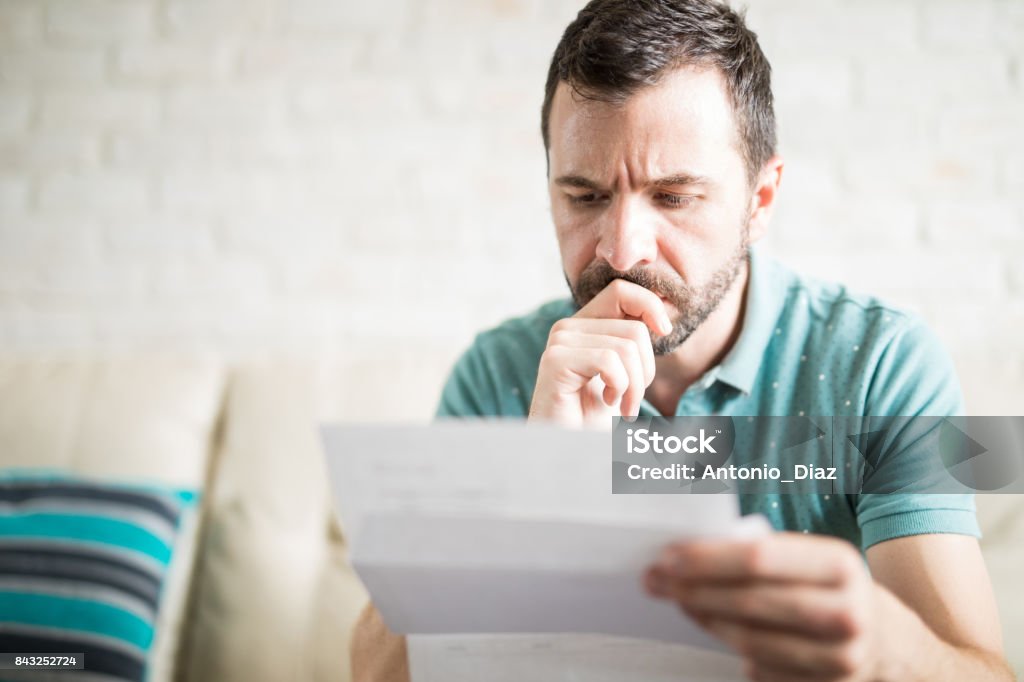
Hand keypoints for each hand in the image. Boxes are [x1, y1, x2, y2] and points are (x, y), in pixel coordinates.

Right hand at [528, 279, 672, 428]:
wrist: (569, 451)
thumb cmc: (595, 417)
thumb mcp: (623, 373)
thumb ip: (633, 342)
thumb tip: (661, 320)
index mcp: (584, 325)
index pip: (622, 290)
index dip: (650, 305)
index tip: (665, 331)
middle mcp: (568, 327)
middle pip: (634, 328)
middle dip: (646, 370)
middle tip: (632, 399)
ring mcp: (560, 342)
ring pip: (626, 347)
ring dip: (635, 386)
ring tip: (622, 405)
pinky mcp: (556, 361)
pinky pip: (609, 361)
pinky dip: (620, 388)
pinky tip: (607, 403)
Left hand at [644, 533, 894, 681]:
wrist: (883, 639)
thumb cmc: (829, 587)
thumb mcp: (810, 558)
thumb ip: (760, 553)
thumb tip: (688, 553)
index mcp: (839, 563)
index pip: (758, 558)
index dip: (706, 558)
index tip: (668, 555)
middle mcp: (845, 611)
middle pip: (749, 601)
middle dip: (693, 589)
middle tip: (656, 579)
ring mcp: (839, 657)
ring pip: (750, 639)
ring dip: (704, 618)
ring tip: (678, 600)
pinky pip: (762, 668)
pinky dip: (730, 647)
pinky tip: (711, 626)